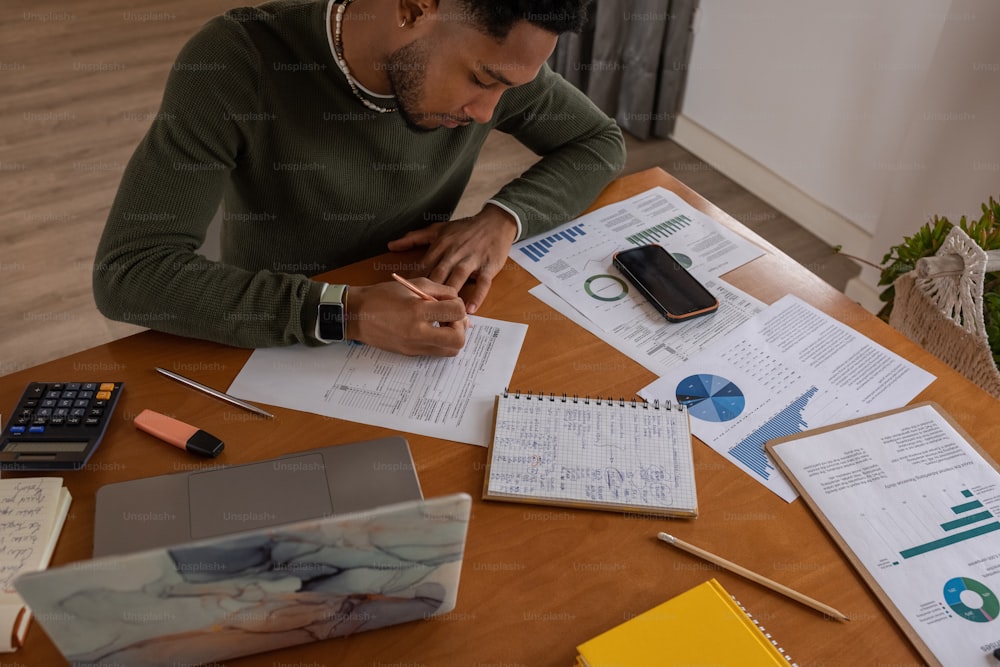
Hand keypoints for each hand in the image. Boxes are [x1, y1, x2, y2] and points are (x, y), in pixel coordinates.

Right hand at [345, 279, 469, 355]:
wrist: (356, 315)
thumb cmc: (382, 296)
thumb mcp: (414, 284)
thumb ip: (440, 291)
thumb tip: (458, 301)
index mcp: (417, 311)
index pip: (456, 313)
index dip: (459, 306)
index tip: (451, 303)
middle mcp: (417, 333)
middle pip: (458, 340)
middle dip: (461, 327)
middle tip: (451, 318)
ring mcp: (414, 347)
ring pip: (450, 351)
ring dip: (453, 337)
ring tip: (442, 324)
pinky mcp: (411, 354)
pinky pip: (436, 352)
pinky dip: (441, 341)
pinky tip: (432, 329)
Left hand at [387, 204, 517, 313]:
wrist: (495, 222)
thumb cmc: (465, 228)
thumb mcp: (438, 229)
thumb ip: (414, 238)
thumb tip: (390, 245)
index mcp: (440, 245)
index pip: (423, 266)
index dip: (414, 282)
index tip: (405, 298)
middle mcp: (454, 253)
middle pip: (439, 274)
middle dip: (429, 293)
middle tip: (421, 312)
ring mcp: (472, 259)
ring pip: (458, 277)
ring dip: (450, 294)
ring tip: (443, 313)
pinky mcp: (489, 266)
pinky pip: (483, 283)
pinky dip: (477, 296)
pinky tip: (470, 309)